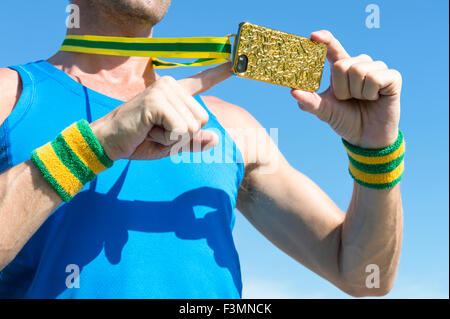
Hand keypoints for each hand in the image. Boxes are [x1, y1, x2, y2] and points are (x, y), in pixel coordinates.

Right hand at [90, 62, 231, 160]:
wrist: (107, 142)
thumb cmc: (140, 140)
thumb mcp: (173, 144)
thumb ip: (194, 142)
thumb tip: (215, 138)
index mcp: (176, 92)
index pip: (202, 80)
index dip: (219, 72)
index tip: (236, 60)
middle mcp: (171, 85)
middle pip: (202, 119)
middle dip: (183, 135)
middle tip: (157, 131)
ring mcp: (164, 90)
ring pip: (192, 126)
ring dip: (173, 138)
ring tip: (151, 130)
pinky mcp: (157, 100)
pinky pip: (180, 130)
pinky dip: (167, 139)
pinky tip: (148, 130)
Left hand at [291, 30, 401, 147]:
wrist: (366, 138)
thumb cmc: (345, 120)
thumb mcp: (324, 111)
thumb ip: (309, 101)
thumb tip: (293, 91)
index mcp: (341, 68)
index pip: (332, 48)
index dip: (324, 40)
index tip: (313, 36)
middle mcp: (359, 64)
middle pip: (341, 64)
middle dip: (340, 88)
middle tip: (348, 99)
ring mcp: (377, 68)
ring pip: (358, 71)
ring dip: (356, 93)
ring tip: (362, 100)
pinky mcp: (392, 77)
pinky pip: (374, 78)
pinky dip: (370, 93)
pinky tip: (375, 98)